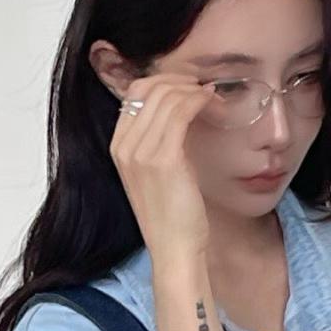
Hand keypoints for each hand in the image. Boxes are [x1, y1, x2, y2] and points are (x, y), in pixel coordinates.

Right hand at [108, 72, 213, 265]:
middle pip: (150, 89)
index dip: (164, 82)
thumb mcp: (155, 174)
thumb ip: (156, 144)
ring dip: (194, 90)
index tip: (188, 87)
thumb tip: (178, 113)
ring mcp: (141, 152)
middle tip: (204, 88)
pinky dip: (199, 101)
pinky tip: (212, 105)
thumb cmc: (171, 216)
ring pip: (167, 96)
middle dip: (181, 81)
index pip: (134, 94)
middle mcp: (124, 147)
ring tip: (213, 98)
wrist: (174, 249)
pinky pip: (181, 111)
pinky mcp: (164, 159)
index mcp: (118, 147)